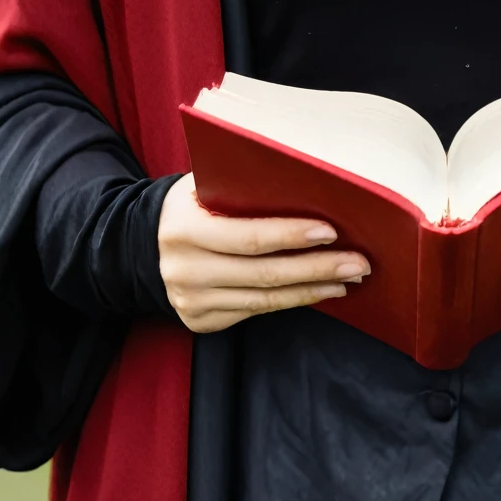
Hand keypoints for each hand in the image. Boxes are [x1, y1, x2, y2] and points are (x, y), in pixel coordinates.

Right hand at [157, 174, 369, 333]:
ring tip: (347, 278)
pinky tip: (317, 291)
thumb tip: (302, 179)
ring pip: (264, 299)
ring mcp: (192, 301)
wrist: (142, 246)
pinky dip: (291, 301)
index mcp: (185, 229)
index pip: (248, 236)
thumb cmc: (190, 206)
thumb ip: (238, 184)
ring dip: (312, 289)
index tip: (331, 232)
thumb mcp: (200, 185)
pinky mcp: (200, 321)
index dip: (291, 236)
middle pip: (264, 273)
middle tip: (357, 262)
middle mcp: (186, 270)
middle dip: (316, 268)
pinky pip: (255, 311)